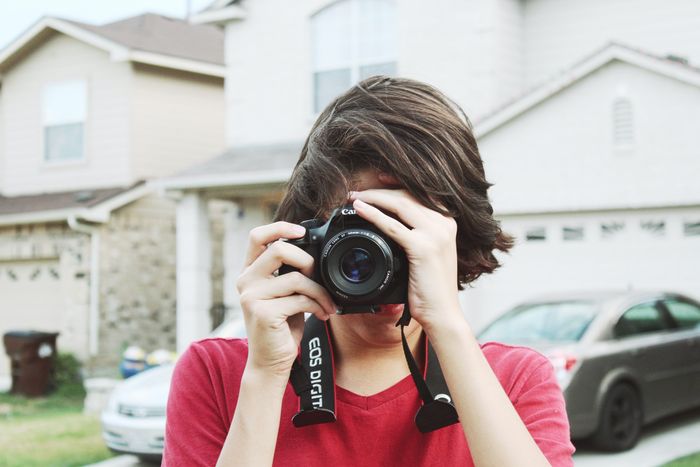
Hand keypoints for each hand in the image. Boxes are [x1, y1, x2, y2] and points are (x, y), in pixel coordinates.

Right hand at [236, 222, 335, 378]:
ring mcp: (251, 296)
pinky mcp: (263, 312)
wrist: (270, 362)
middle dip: (308, 261)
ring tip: (327, 304)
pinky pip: (300, 299)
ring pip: (296, 278)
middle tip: (318, 278)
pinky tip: (322, 314)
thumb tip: (313, 252)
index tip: (302, 231)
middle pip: (279, 249)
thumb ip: (288, 272)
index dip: (280, 227)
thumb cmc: (281, 326)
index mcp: (249, 272)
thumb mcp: (283, 294)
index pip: (257, 236)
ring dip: (320, 291)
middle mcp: (246, 281)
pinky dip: (318, 305)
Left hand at [349, 189, 462, 332]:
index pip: (420, 192)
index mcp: (447, 222)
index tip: (378, 178)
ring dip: (373, 198)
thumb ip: (415, 236)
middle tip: (356, 192)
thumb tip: (390, 223)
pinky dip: (373, 214)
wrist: (443, 314)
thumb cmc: (431, 289)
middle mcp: (444, 223)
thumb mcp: (427, 255)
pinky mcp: (423, 248)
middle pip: (407, 194)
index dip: (397, 183)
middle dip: (379, 190)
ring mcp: (436, 234)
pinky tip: (359, 209)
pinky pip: (392, 225)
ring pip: (399, 203)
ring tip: (353, 198)